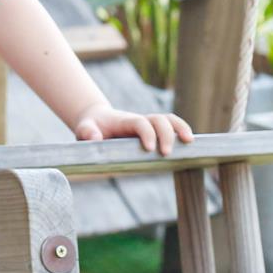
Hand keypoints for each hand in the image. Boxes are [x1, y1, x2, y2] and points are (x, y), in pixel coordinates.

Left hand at [71, 104, 193, 155]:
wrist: (96, 119)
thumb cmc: (91, 127)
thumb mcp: (83, 129)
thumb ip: (87, 132)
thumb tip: (95, 138)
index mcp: (124, 121)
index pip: (140, 122)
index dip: (147, 133)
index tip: (149, 149)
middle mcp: (139, 120)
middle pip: (158, 119)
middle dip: (166, 134)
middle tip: (166, 154)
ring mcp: (148, 124)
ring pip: (168, 119)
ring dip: (180, 128)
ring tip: (189, 142)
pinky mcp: (153, 130)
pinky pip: (171, 126)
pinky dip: (182, 131)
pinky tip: (189, 144)